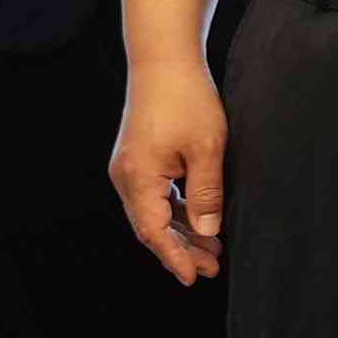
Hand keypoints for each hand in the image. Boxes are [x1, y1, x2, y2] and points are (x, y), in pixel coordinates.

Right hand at [110, 59, 230, 282]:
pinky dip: (176, 212)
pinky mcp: (138, 159)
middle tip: (212, 268)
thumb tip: (208, 232)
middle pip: (152, 227)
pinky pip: (155, 196)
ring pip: (154, 213)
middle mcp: (126, 176)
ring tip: (212, 250)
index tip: (194, 278)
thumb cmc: (186, 98)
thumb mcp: (206, 148)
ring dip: (181, 232)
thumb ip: (206, 193)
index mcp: (138, 178)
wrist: (163, 59)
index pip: (155, 232)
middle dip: (181, 250)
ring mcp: (130, 168)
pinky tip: (199, 222)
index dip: (175, 258)